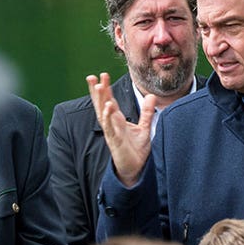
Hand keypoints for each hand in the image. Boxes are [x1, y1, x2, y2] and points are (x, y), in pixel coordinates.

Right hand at [87, 72, 155, 187]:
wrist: (137, 170)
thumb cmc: (137, 150)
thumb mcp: (144, 127)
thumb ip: (146, 112)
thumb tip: (151, 96)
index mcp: (117, 120)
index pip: (109, 100)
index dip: (105, 88)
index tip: (102, 75)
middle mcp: (112, 124)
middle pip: (101, 104)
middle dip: (96, 91)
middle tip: (92, 76)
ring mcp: (112, 132)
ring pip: (102, 113)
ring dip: (100, 100)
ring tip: (98, 86)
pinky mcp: (115, 141)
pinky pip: (109, 127)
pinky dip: (108, 116)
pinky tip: (108, 106)